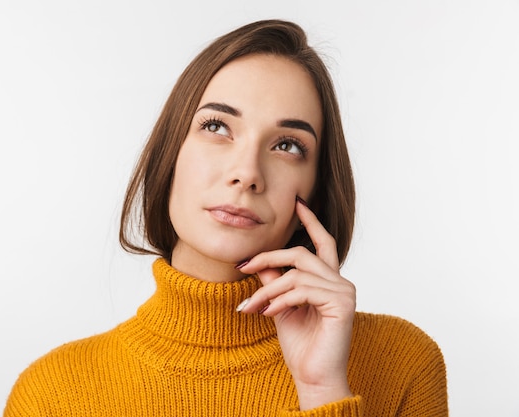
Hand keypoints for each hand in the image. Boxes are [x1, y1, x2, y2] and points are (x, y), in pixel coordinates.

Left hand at [236, 198, 355, 409]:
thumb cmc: (300, 345)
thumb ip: (274, 281)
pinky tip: (268, 313)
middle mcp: (340, 281)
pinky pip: (302, 289)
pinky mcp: (342, 303)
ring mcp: (344, 291)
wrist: (313, 376)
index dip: (311, 221)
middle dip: (269, 257)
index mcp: (328, 280)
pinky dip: (280, 300)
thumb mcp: (280, 305)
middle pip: (302, 253)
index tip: (297, 202)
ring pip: (296, 273)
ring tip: (251, 307)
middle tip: (243, 266)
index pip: (322, 242)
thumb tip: (257, 262)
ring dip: (267, 289)